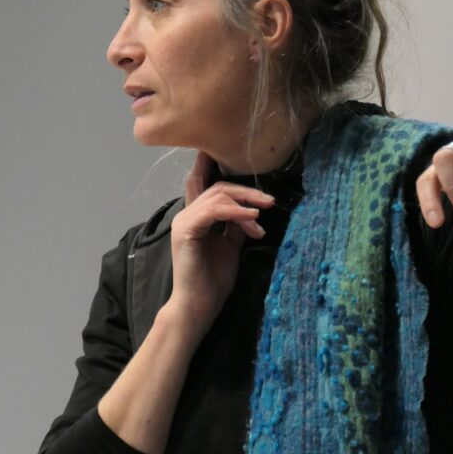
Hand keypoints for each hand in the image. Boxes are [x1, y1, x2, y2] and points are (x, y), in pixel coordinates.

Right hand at [166, 151, 274, 335]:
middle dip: (247, 191)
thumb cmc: (213, 279)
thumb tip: (251, 210)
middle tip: (269, 200)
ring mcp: (184, 222)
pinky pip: (213, 211)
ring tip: (264, 210)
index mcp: (196, 217)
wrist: (200, 305)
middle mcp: (187, 215)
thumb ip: (236, 225)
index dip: (208, 164)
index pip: (201, 184)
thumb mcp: (231, 246)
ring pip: (217, 196)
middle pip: (218, 188)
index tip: (216, 148)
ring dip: (245, 203)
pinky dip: (235, 212)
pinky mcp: (186, 231)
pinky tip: (251, 218)